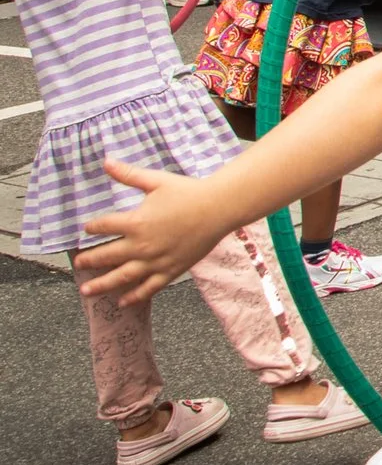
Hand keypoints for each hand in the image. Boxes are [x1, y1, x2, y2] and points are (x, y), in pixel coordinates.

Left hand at [74, 160, 224, 306]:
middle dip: (89, 261)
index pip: (103, 226)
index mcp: (135, 222)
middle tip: (78, 265)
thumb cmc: (188, 192)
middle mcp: (141, 245)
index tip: (87, 229)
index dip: (92, 227)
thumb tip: (105, 161)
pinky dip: (135, 296)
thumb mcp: (156, 180)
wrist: (219, 207)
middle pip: (107, 256)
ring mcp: (156, 260)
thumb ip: (129, 175)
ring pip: (123, 277)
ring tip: (87, 291)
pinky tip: (123, 302)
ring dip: (102, 285)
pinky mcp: (171, 270)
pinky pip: (149, 287)